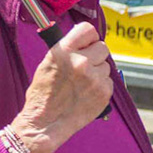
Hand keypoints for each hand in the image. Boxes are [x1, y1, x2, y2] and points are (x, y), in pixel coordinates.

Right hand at [11, 23, 112, 152]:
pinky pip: (109, 81)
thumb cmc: (43, 94)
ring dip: (98, 71)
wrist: (46, 122)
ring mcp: (94, 78)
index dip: (88, 37)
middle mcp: (80, 62)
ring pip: (106, 65)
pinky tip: (86, 93)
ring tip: (81, 83)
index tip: (86, 43)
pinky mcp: (104, 93)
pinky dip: (100, 86)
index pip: (88, 30)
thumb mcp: (47, 63)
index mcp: (63, 51)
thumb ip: (66, 50)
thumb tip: (84, 42)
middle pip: (102, 47)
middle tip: (84, 65)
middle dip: (95, 55)